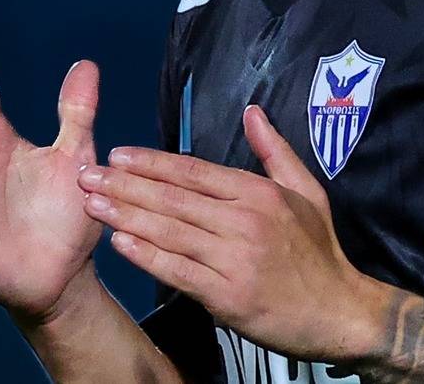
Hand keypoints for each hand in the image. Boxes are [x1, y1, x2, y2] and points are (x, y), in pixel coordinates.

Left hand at [75, 104, 396, 361]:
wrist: (338, 312)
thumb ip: (274, 151)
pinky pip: (178, 271)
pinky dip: (146, 256)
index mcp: (259, 193)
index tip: (118, 155)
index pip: (194, 172)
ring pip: (170, 232)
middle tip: (85, 175)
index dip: (152, 163)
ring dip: (125, 216)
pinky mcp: (227, 295)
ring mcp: (234, 259)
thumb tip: (253, 112)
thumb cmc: (319, 252)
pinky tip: (120, 244)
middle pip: (174, 198)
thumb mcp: (306, 192)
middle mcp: (244, 221)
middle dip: (125, 185)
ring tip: (92, 204)